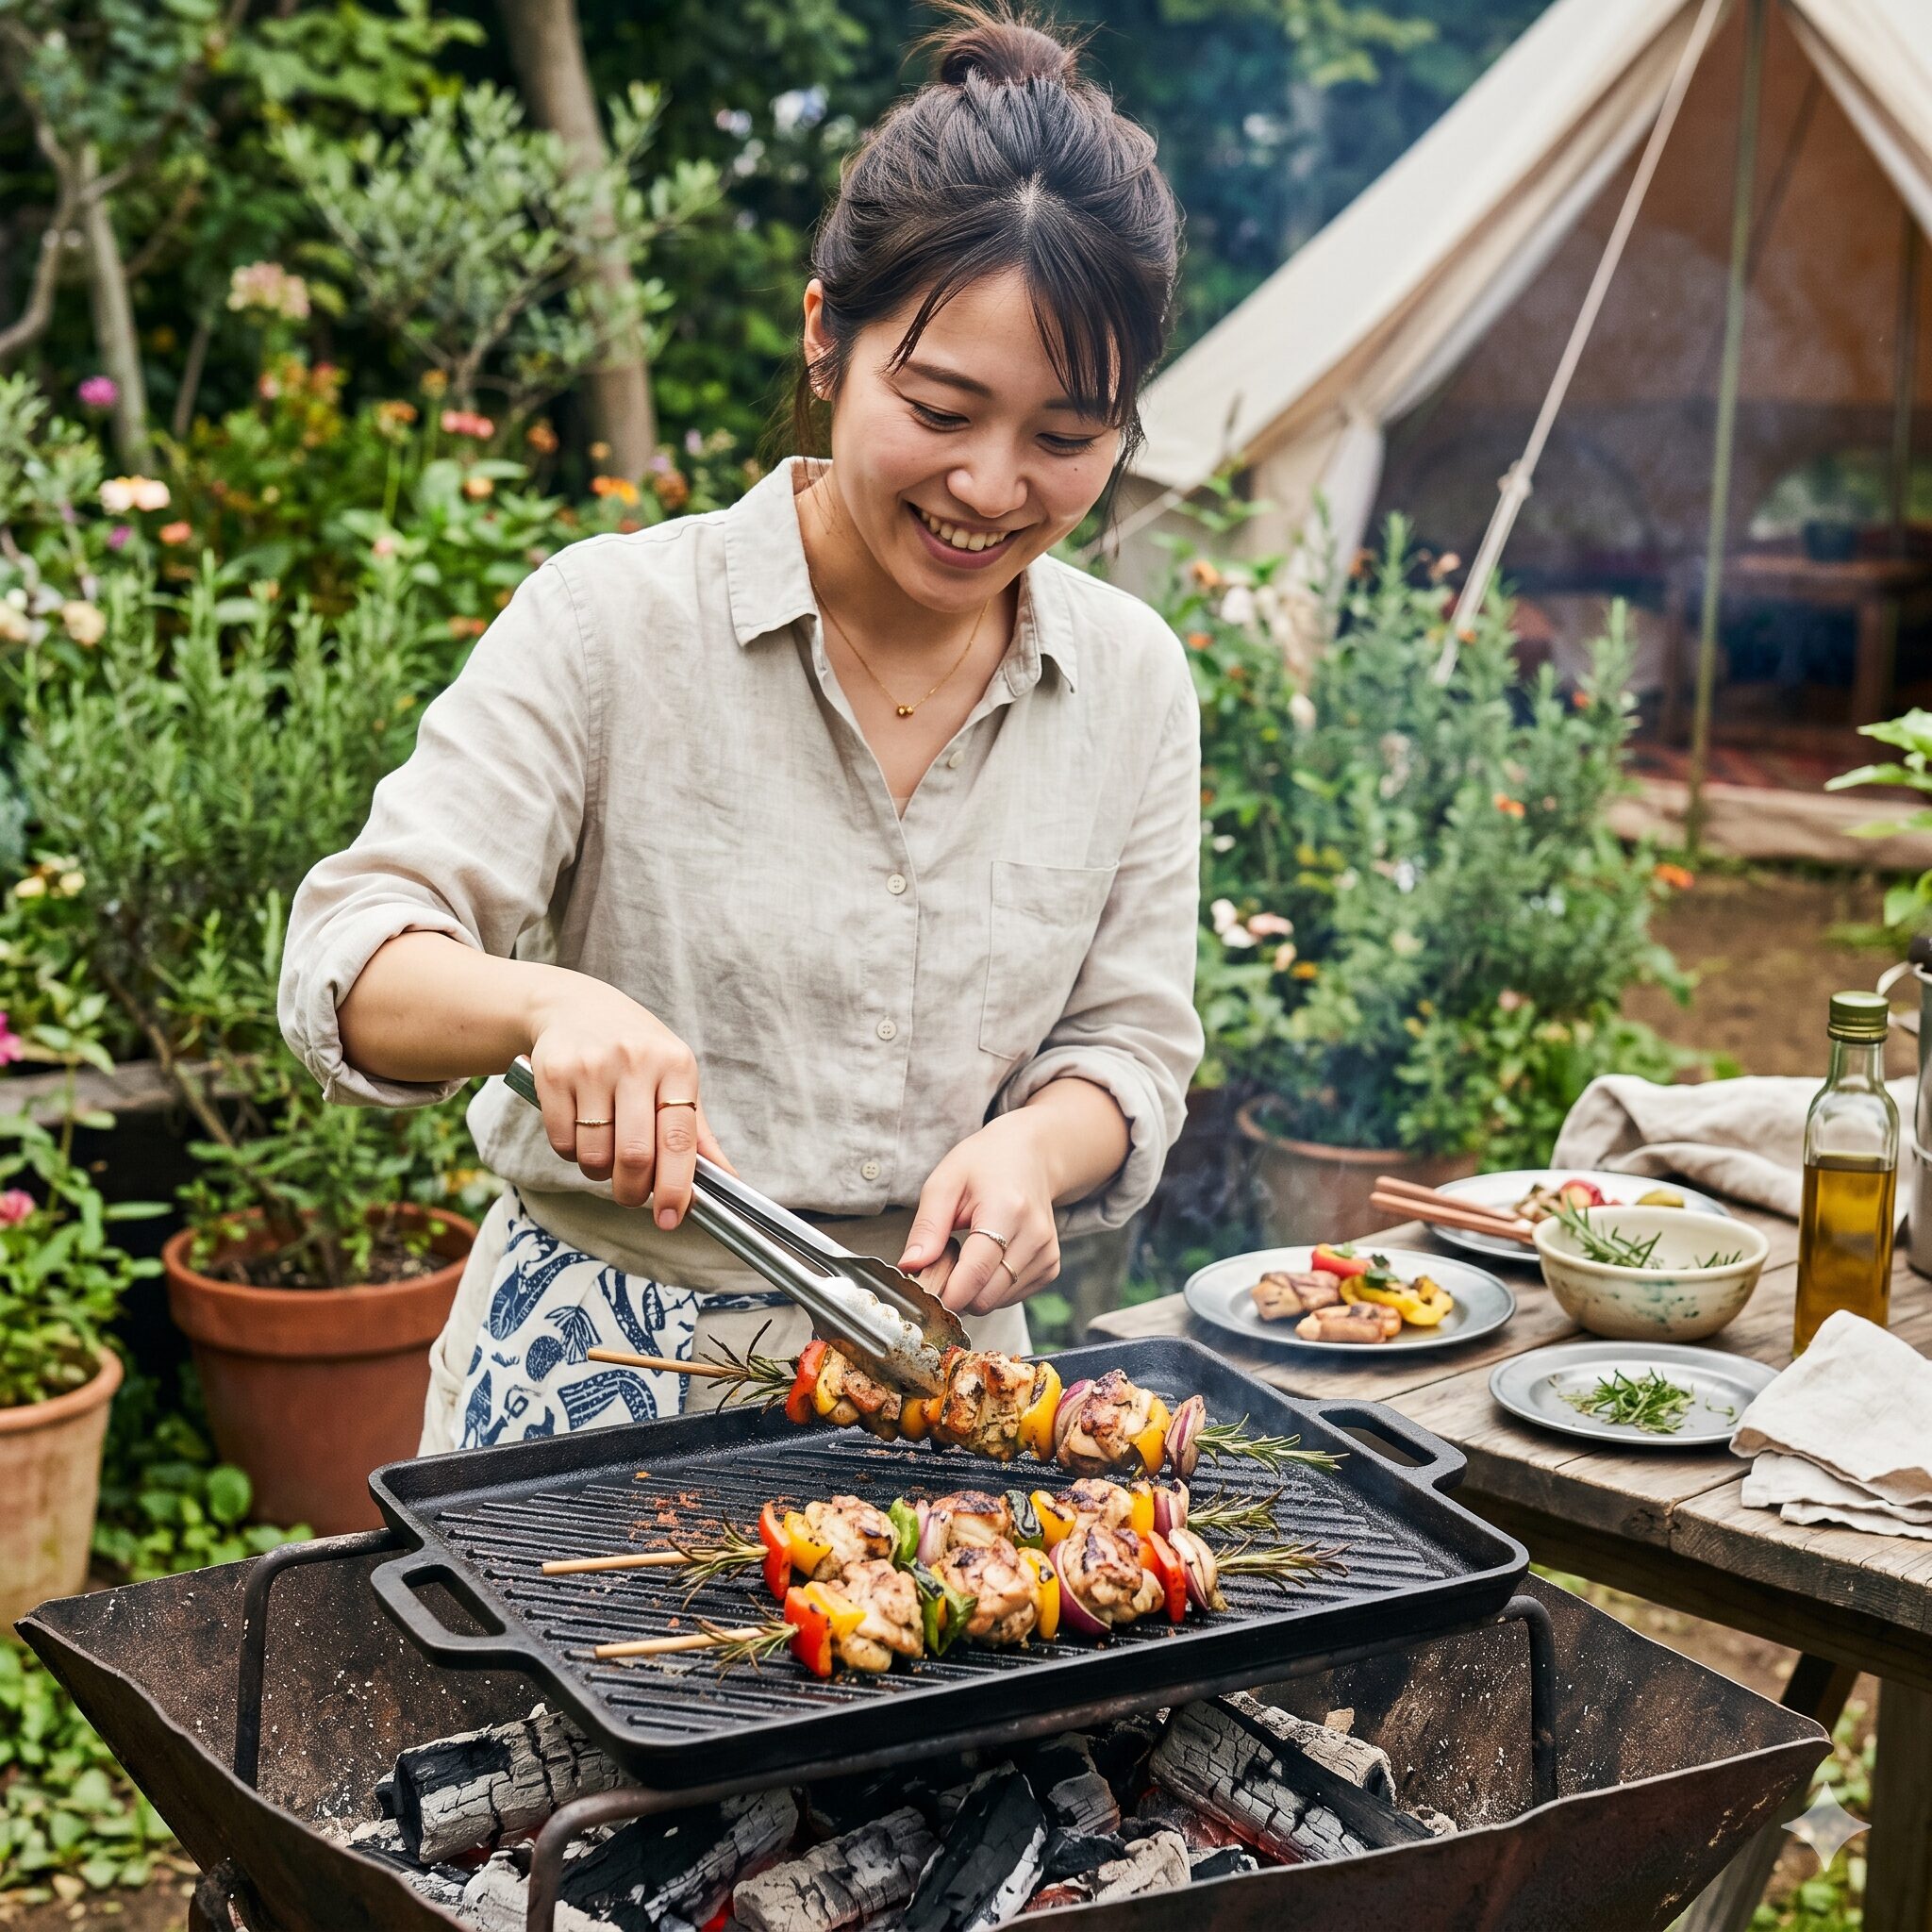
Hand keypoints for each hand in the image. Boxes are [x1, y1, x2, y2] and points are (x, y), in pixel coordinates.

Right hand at [524, 974, 731, 1222]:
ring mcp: (591, 1067)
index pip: (679, 1140)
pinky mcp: (553, 1074)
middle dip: (633, 1191)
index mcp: (676, 1065)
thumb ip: (698, 1133)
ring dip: (599, 1171)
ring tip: (604, 1150)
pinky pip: (562, 1142)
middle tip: (632, 1196)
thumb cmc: (636, 1051)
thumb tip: (729, 1181)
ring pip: (594, 1155)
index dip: (676, 1187)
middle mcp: (635, 1062)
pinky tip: (580, 1129)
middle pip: (634, 1155)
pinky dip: (571, 1152)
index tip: (672, 1218)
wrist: (575, 1006)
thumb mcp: (674, 1078)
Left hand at [899, 1112, 1060, 1314]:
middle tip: (942, 1265)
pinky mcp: (1051, 1266)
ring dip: (974, 1290)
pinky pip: (1012, 1297)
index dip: (944, 1293)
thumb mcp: (945, 1183)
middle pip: (986, 1296)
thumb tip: (911, 1266)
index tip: (923, 1291)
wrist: (1029, 1156)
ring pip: (998, 1302)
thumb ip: (927, 1227)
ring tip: (966, 1255)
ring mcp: (1046, 1253)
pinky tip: (986, 1260)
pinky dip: (992, 1288)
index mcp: (1007, 1210)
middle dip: (956, 1292)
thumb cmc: (984, 1165)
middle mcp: (1034, 1236)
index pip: (974, 1274)